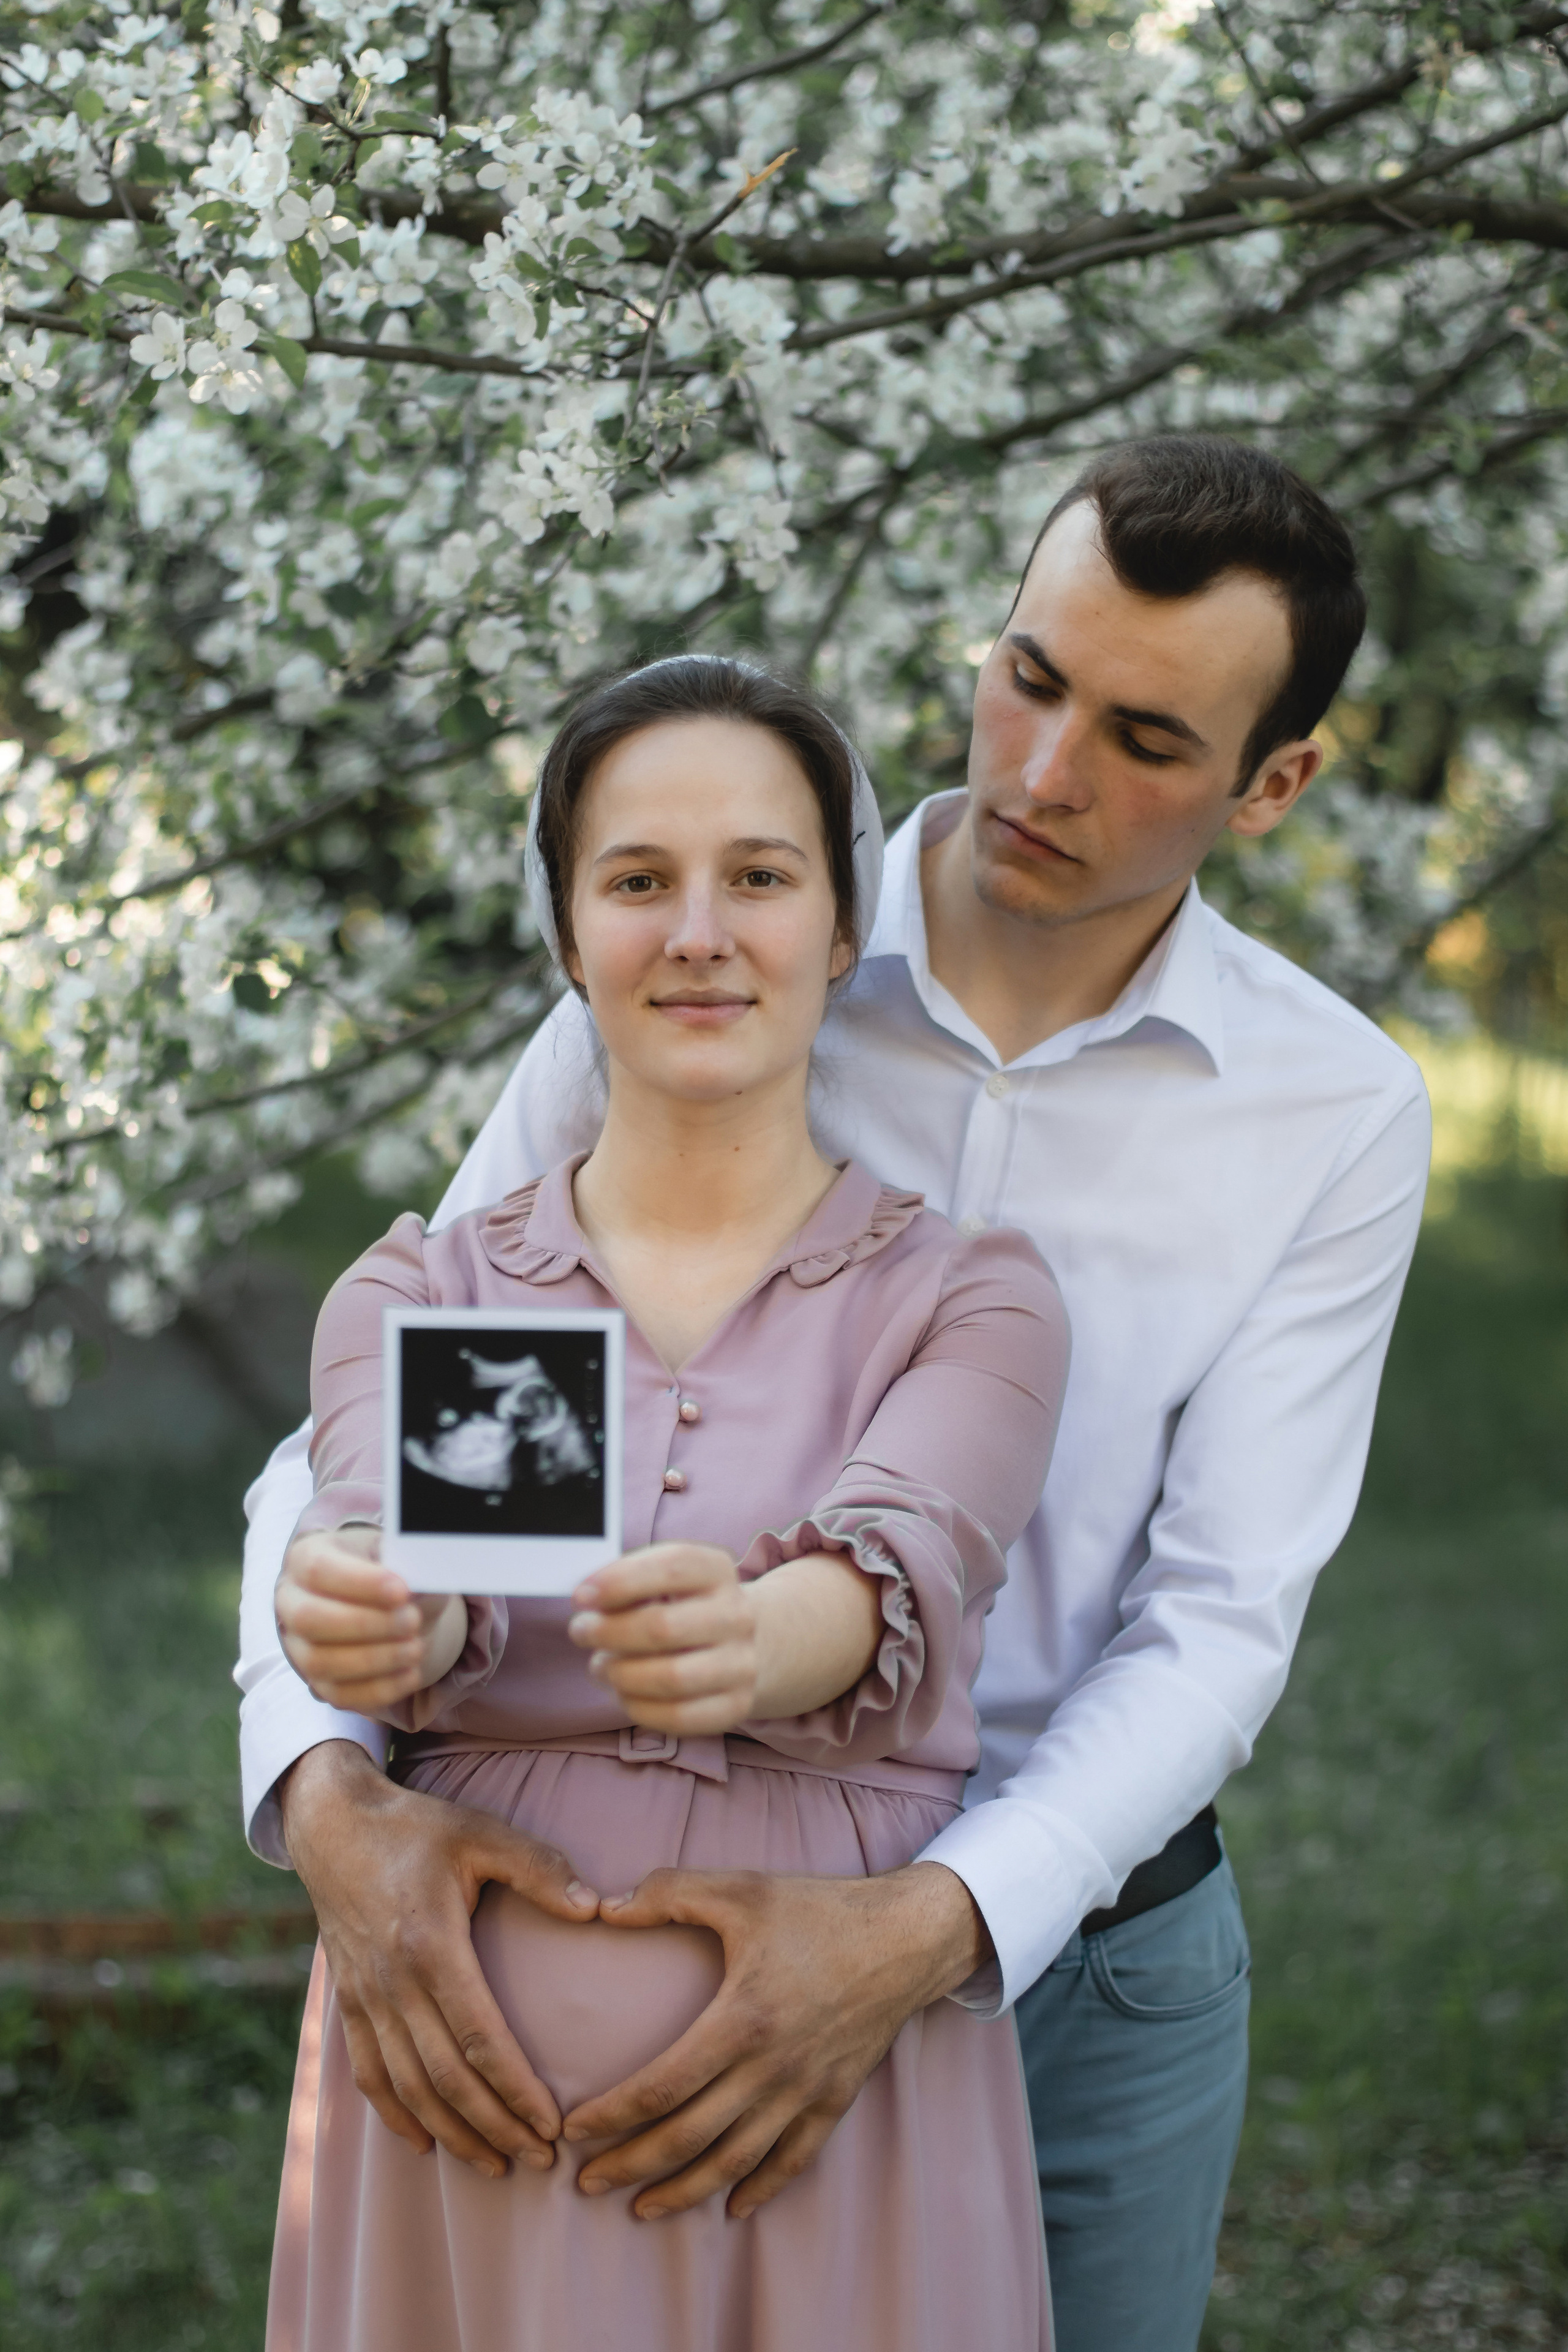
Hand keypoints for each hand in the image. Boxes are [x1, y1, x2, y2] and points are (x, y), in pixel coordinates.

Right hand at [276, 1525, 464, 1709]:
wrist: (382, 1601)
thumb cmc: (388, 1571)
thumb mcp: (398, 1555)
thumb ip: (407, 1564)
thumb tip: (423, 1583)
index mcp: (305, 1557)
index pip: (318, 1570)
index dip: (360, 1583)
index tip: (402, 1591)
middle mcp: (291, 1602)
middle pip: (310, 1619)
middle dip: (367, 1624)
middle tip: (412, 1621)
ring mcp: (298, 1645)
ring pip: (319, 1662)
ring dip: (375, 1659)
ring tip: (415, 1648)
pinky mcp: (316, 1681)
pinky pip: (338, 1695)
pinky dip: (379, 1689)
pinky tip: (411, 1674)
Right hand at [278, 1740, 599, 2174]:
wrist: (334, 1825)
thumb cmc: (418, 1828)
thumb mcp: (481, 1831)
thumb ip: (538, 1866)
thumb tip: (594, 1906)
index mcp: (431, 1945)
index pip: (480, 2038)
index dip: (515, 2089)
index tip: (553, 2124)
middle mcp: (393, 1984)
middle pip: (447, 2078)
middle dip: (495, 2126)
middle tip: (541, 2160)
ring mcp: (366, 1998)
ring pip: (408, 2088)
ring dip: (451, 2133)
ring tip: (496, 2165)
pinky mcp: (349, 2003)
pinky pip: (368, 2075)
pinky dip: (395, 2116)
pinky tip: (424, 2144)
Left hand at [561, 1860, 991, 2217]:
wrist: (906, 1937)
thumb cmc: (818, 1910)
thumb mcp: (741, 1888)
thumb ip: (669, 1893)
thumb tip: (604, 1905)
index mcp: (742, 2020)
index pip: (661, 2087)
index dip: (612, 2115)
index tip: (571, 2129)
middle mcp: (772, 2068)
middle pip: (688, 2137)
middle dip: (631, 2165)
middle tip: (585, 2183)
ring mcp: (806, 2090)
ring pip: (735, 2161)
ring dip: (684, 2191)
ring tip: (640, 2208)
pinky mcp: (835, 2099)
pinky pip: (793, 2160)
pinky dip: (761, 2189)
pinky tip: (732, 2207)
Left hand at [568, 1543, 757, 1735]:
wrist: (742, 1643)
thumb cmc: (682, 1608)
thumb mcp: (663, 1580)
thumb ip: (628, 1582)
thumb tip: (587, 1599)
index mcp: (718, 1572)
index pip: (673, 1567)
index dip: (620, 1581)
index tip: (581, 1597)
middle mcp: (736, 1616)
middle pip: (664, 1627)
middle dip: (609, 1632)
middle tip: (581, 1632)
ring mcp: (741, 1663)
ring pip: (671, 1678)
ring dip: (620, 1674)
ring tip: (601, 1665)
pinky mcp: (735, 1705)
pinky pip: (678, 1716)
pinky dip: (637, 1706)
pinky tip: (623, 1692)